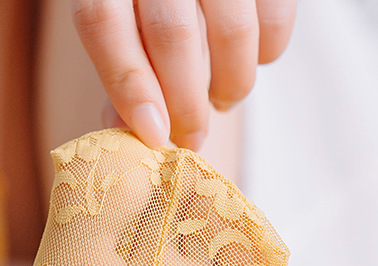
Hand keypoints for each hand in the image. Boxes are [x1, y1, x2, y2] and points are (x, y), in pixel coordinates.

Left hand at [71, 0, 295, 150]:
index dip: (129, 87)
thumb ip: (123, 67)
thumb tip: (128, 132)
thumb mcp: (123, 15)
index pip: (103, 24)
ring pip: (231, 30)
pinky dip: (266, 53)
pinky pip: (274, 15)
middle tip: (191, 139)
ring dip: (230, 85)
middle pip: (171, 36)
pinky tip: (250, 61)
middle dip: (185, 105)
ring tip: (220, 101)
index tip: (155, 135)